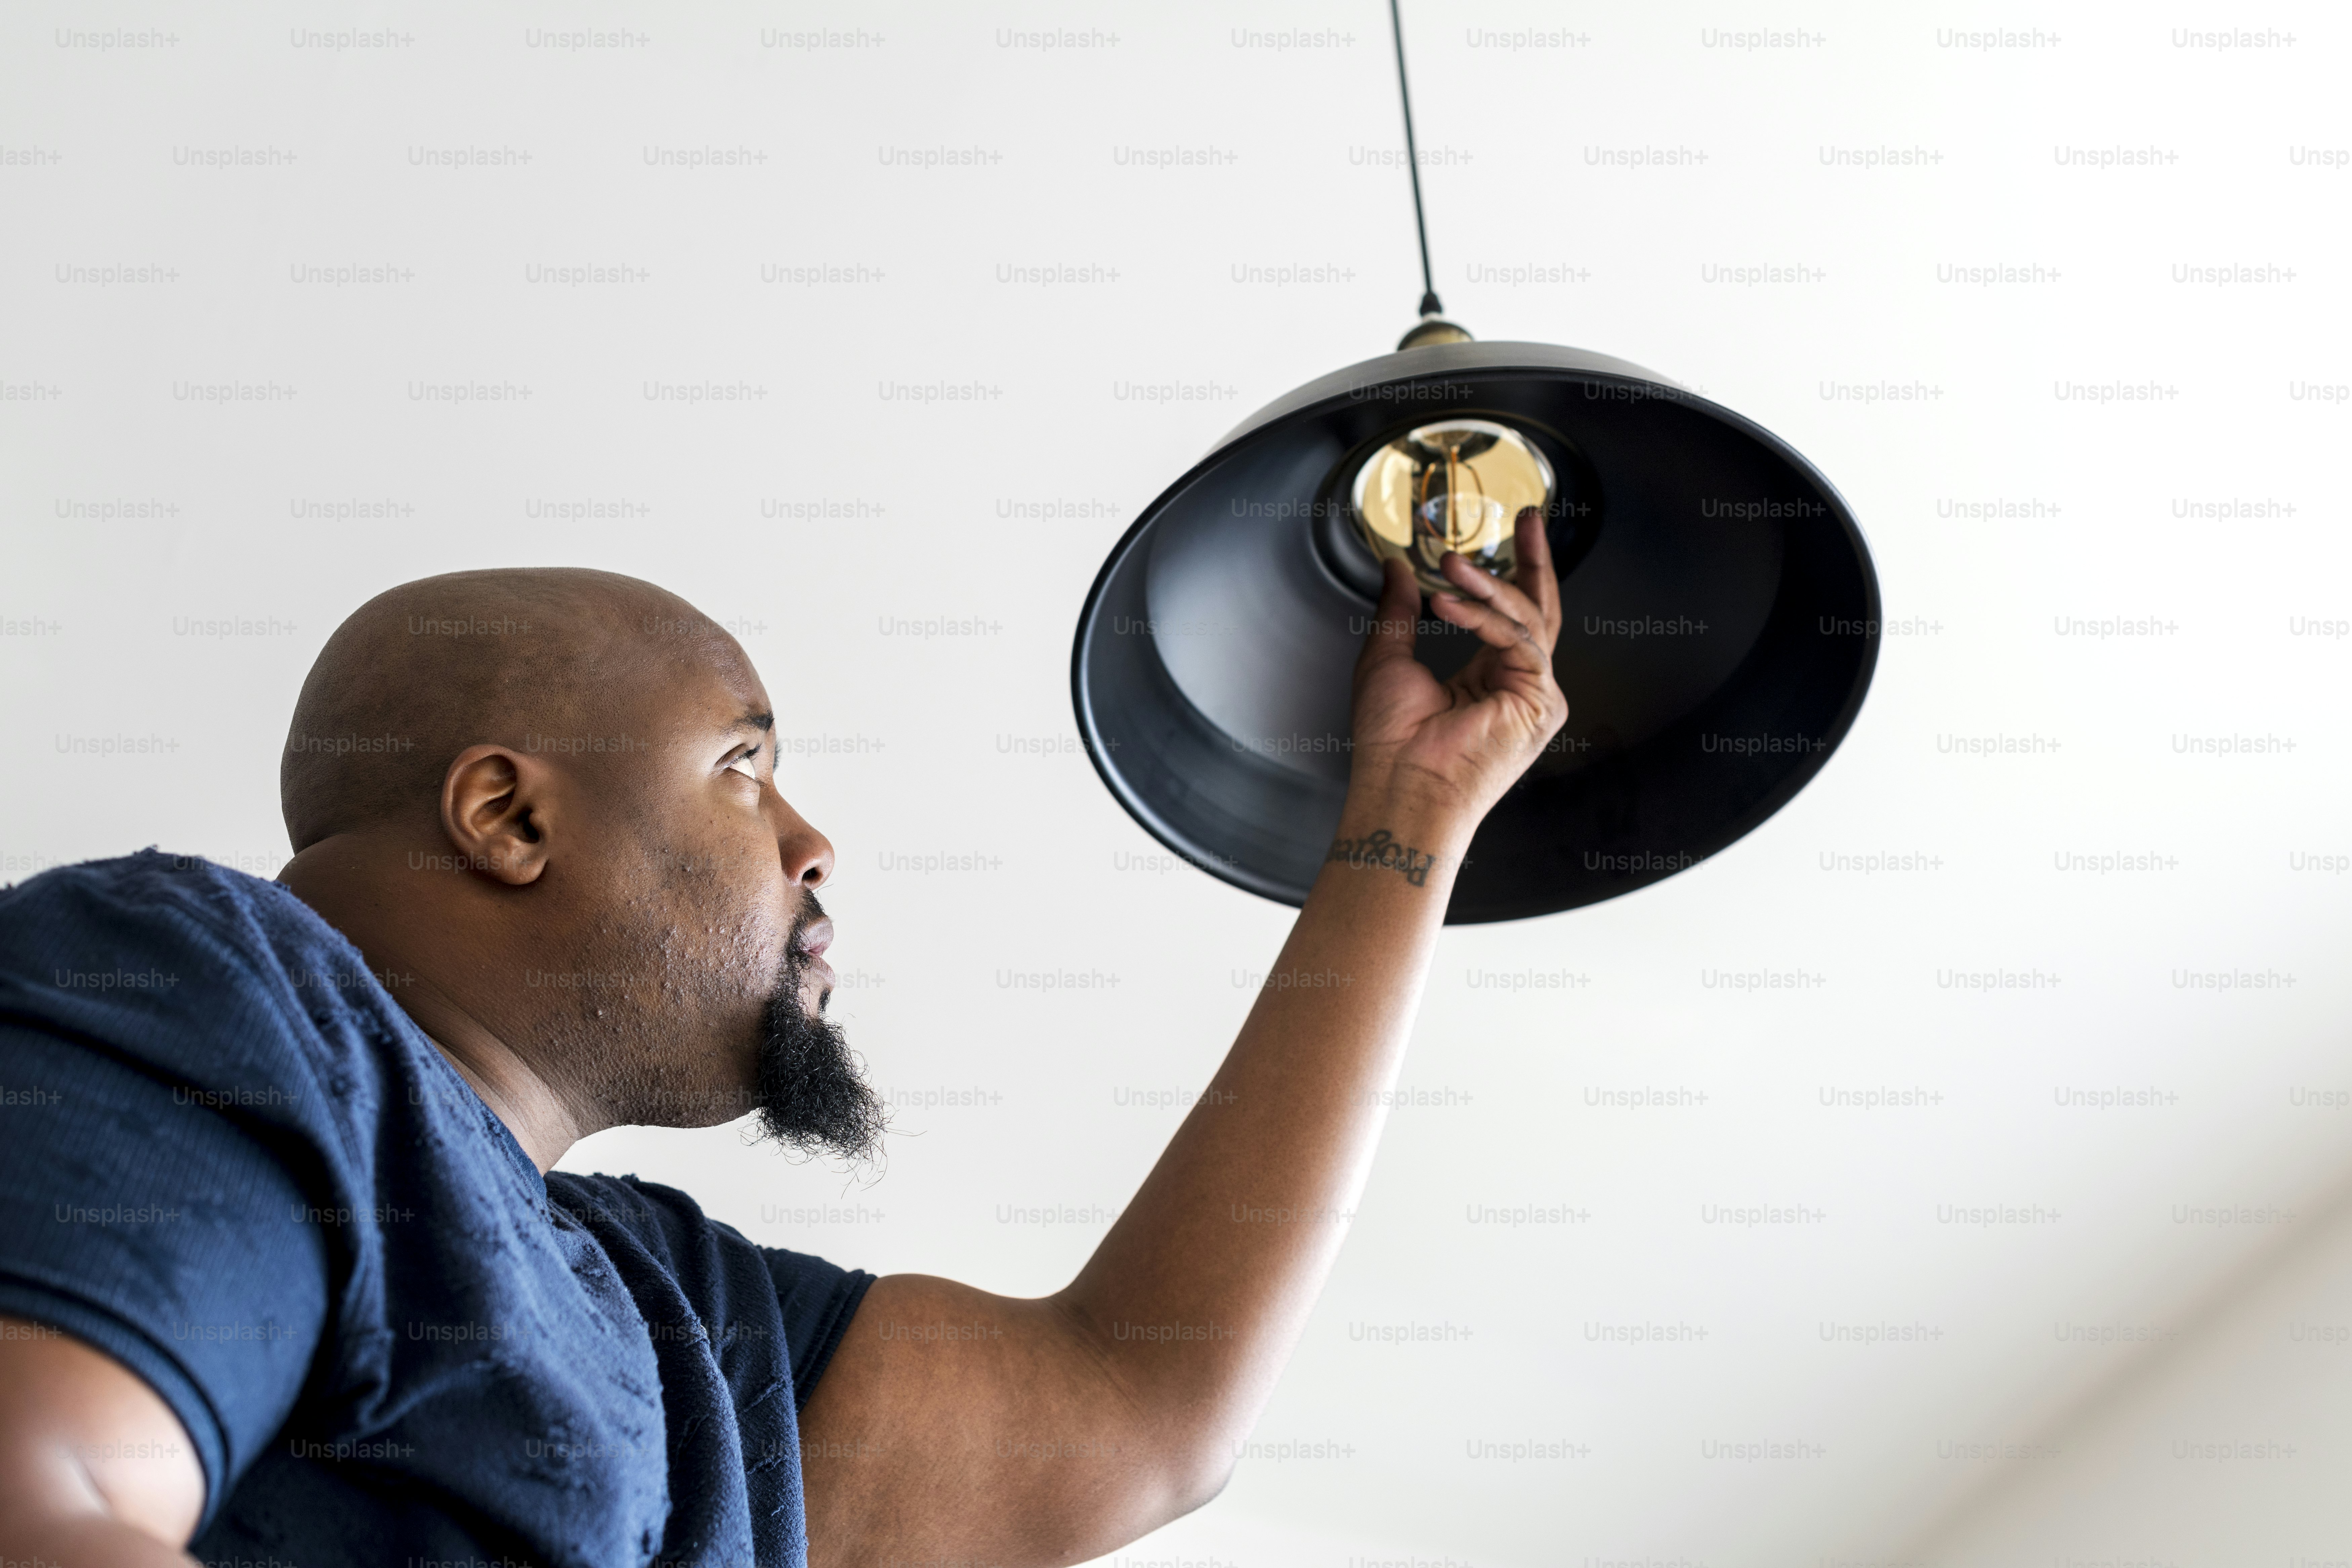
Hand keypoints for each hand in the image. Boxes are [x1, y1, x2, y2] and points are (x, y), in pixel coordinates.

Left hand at [1346, 506, 1568, 823]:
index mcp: (1488, 678)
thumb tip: (1397, 568)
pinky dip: (1484, 617)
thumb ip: (1399, 611)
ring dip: (1487, 585)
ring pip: (1527, 619)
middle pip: (1539, 610)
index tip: (1510, 531)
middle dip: (1534, 561)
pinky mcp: (1540, 702)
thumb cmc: (1391, 742)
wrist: (1400, 786)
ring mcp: (1534, 696)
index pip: (1509, 615)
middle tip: (1529, 517)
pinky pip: (1520, 641)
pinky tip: (1447, 603)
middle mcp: (1518, 685)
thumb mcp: (1388, 658)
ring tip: (1448, 565)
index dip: (1509, 572)